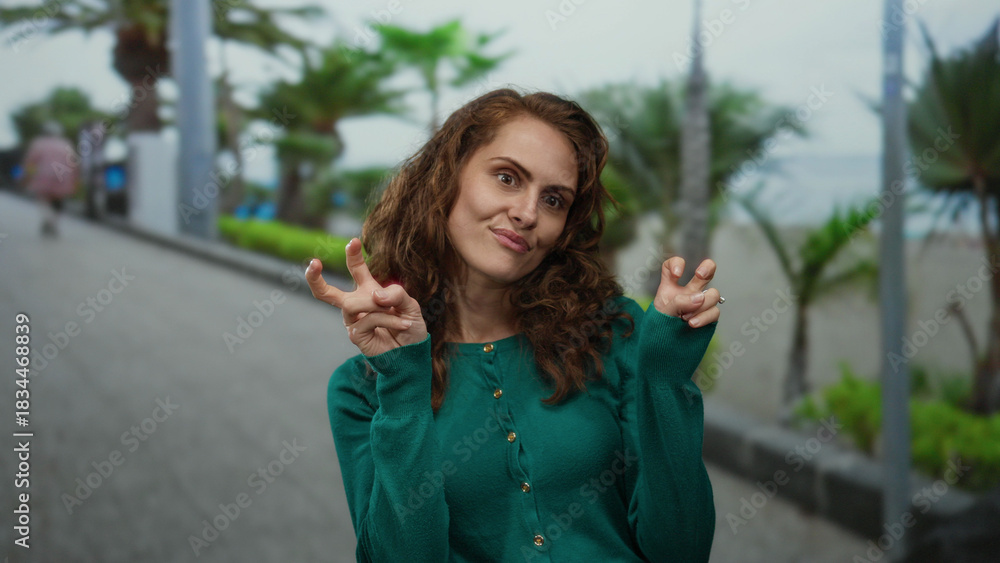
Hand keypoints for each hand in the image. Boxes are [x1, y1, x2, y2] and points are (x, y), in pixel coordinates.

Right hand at [305, 238, 426, 356]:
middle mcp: (357, 304)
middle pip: (326, 292)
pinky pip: (368, 320)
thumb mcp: (410, 305)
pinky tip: (404, 324)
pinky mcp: (356, 336)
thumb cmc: (410, 327)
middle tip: (313, 263)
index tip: (353, 241)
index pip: (356, 269)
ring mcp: (354, 321)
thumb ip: (396, 293)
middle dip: (314, 278)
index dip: (353, 255)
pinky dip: (389, 319)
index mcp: (369, 290)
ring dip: (376, 305)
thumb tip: (374, 294)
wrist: (413, 353)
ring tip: (396, 310)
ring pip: (351, 304)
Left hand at [652, 257, 721, 327]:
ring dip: (701, 304)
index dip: (676, 264)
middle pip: (705, 272)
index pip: (672, 267)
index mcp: (670, 289)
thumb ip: (678, 303)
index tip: (677, 274)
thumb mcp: (662, 314)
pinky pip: (715, 311)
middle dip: (708, 267)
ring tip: (686, 318)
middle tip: (700, 274)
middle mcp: (688, 293)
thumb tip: (700, 297)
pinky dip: (704, 317)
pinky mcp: (708, 317)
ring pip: (713, 294)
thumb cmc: (659, 332)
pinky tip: (692, 324)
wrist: (664, 353)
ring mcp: (700, 305)